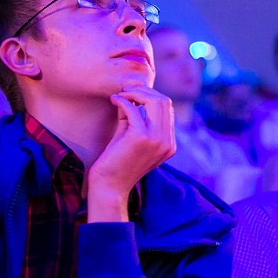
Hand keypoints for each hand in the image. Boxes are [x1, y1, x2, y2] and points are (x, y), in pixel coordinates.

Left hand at [87, 87, 174, 221]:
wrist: (109, 186)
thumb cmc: (116, 162)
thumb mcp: (130, 136)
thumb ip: (135, 116)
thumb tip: (132, 93)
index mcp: (169, 144)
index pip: (167, 109)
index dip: (150, 96)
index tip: (132, 93)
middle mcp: (167, 142)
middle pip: (165, 101)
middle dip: (144, 91)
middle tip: (125, 90)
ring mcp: (157, 140)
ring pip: (156, 101)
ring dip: (135, 93)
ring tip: (120, 95)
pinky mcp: (141, 138)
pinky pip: (134, 109)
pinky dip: (122, 101)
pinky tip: (114, 101)